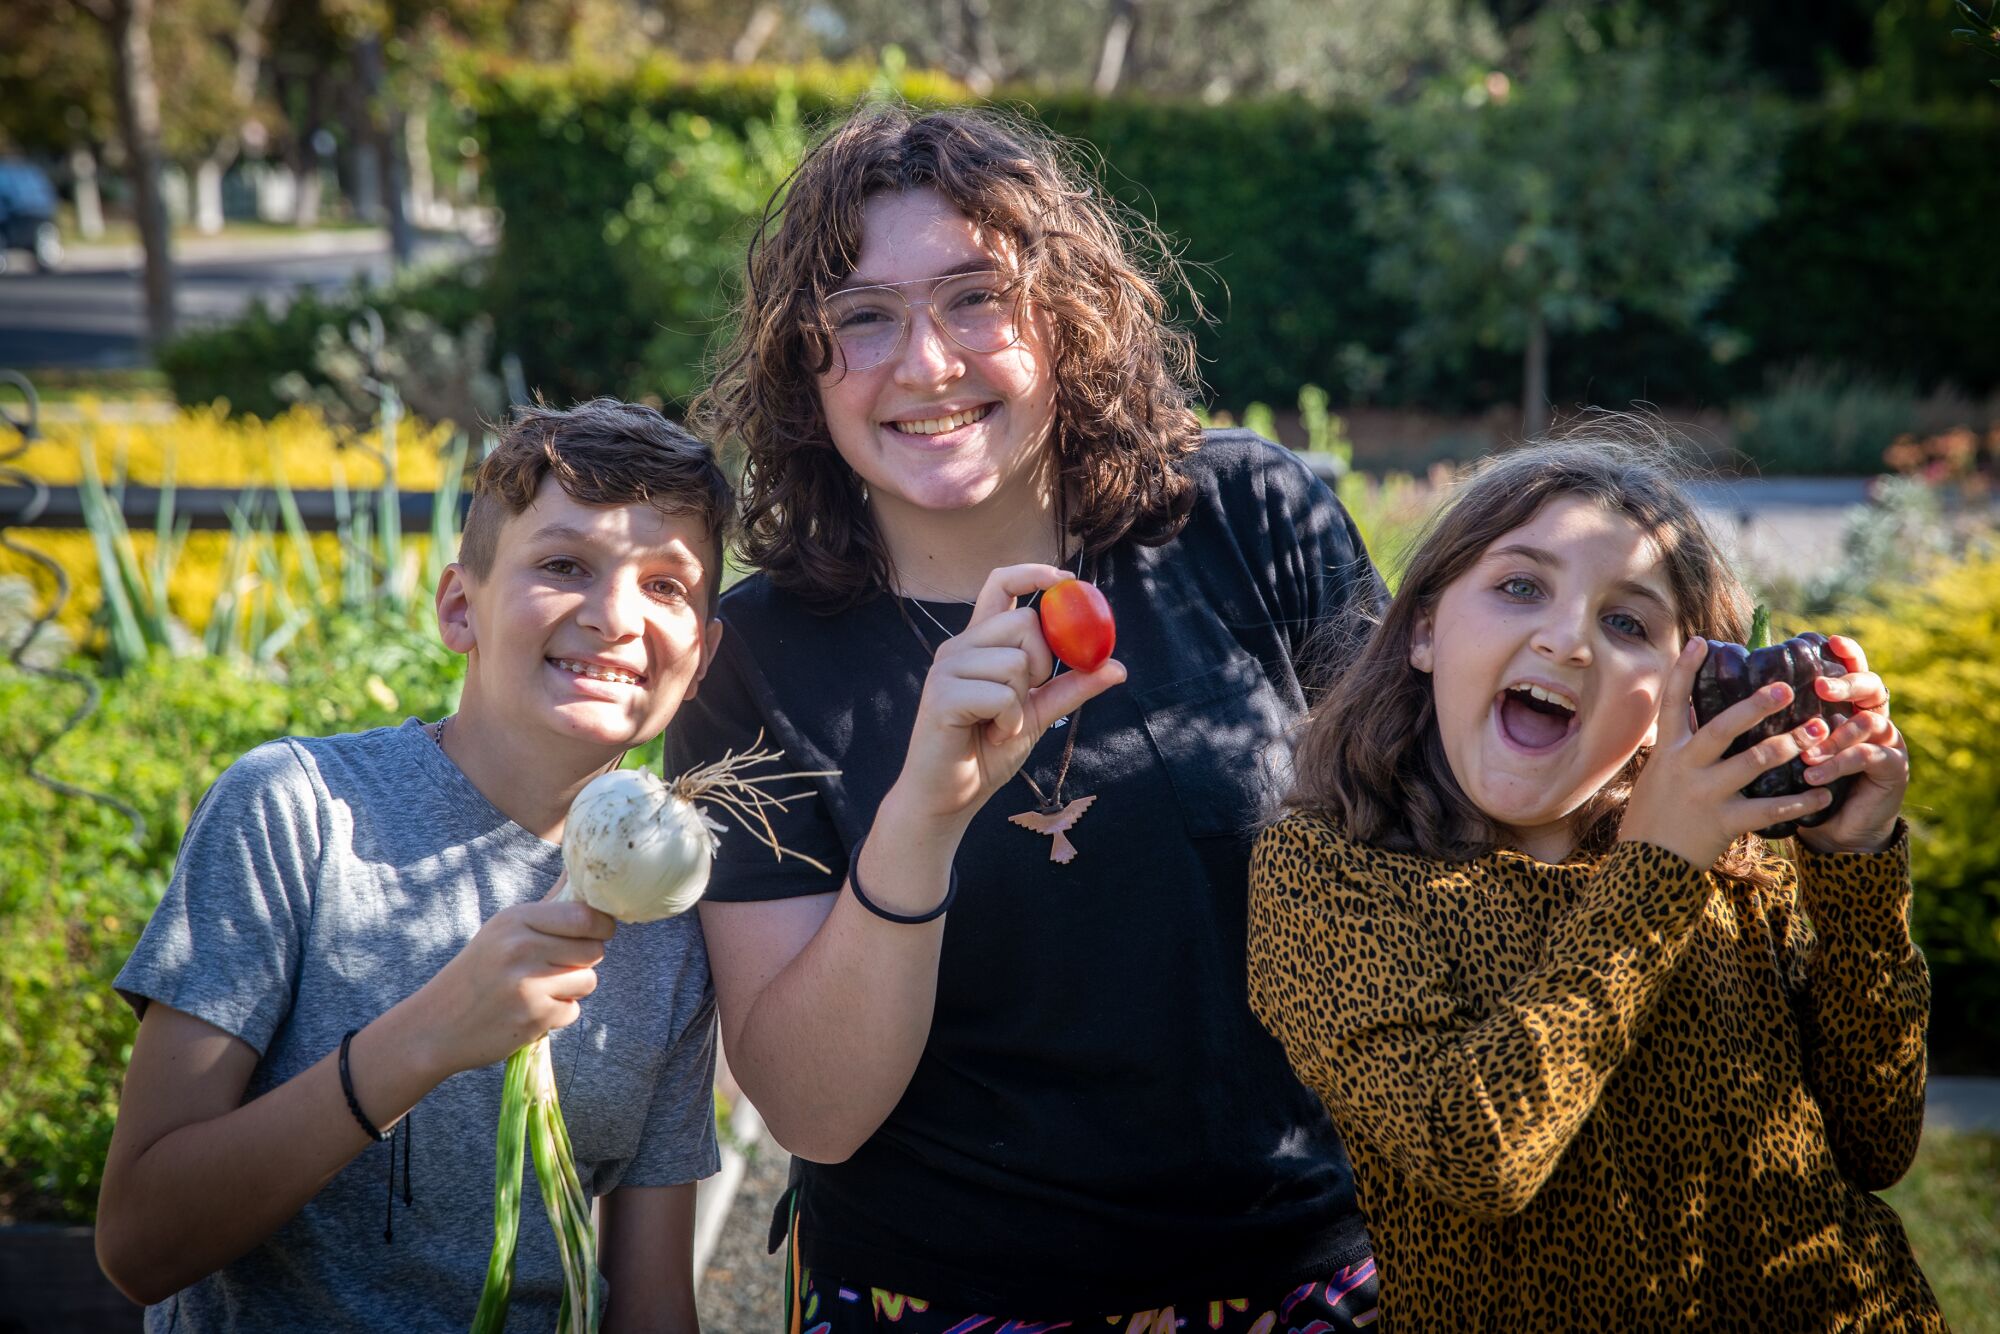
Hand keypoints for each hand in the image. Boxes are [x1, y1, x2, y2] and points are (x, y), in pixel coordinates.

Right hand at [402, 898, 616, 1075]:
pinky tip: (530, 1011)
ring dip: (573, 988)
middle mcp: (521, 947)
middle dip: (585, 960)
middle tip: (560, 966)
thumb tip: (583, 878)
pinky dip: (557, 1015)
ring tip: (541, 989)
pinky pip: (572, 1011)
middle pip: (593, 949)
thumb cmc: (478, 973)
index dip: (601, 926)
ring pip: (588, 981)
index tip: (598, 932)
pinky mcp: (533, 1017)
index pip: (584, 916)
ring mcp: (528, 984)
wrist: (435, 1025)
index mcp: (515, 919)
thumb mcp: (503, 931)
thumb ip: (548, 909)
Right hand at [889, 562, 1125, 834]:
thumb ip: (1071, 688)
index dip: (1034, 574)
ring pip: (1015, 662)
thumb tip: (1117, 666)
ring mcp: (946, 669)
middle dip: (1041, 663)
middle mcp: (959, 647)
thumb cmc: (987, 752)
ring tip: (1000, 725)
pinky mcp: (942, 696)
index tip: (1067, 580)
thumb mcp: (1038, 715)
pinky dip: (1009, 721)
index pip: (1000, 585)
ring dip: (1021, 703)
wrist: (949, 799)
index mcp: (979, 643)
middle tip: (1024, 697)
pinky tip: (992, 735)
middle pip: (1024, 624)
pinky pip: (1000, 695)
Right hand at [1621, 638, 1832, 868]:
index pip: (1673, 702)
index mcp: (1668, 751)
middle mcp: (1684, 767)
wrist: (1647, 866)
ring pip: (1753, 762)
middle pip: (1722, 727)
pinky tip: (1823, 795)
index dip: (1685, 670)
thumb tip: (1697, 716)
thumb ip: (1681, 748)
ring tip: (1817, 732)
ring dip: (1789, 745)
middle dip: (1756, 706)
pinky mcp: (1724, 822)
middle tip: (1786, 688)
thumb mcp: (1658, 775)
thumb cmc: (1654, 816)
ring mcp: (1704, 794)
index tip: (1702, 641)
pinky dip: (1801, 801)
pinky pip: (1770, 808)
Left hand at [1795, 635, 1907, 854]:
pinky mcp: (1894, 768)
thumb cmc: (1805, 778)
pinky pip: (1868, 757)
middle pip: (1870, 686)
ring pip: (1869, 722)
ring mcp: (1888, 740)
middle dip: (1846, 684)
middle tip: (1822, 687)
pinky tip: (1814, 774)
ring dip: (1836, 735)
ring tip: (1807, 751)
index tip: (1831, 640)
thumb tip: (1733, 687)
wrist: (1833, 826)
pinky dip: (1839, 764)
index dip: (1849, 654)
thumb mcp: (1790, 744)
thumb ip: (1777, 717)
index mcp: (1850, 704)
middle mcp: (1873, 715)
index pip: (1855, 669)